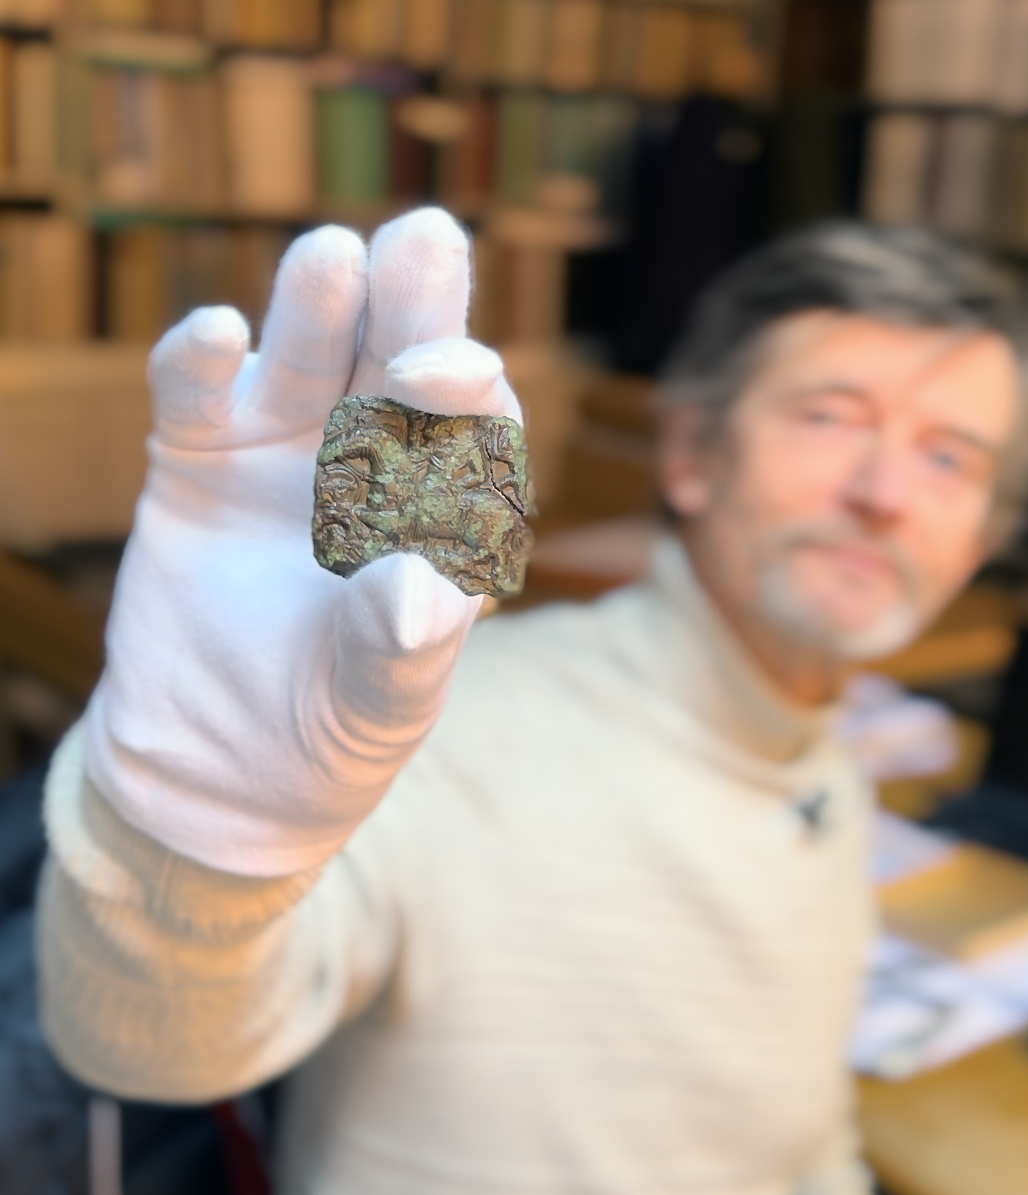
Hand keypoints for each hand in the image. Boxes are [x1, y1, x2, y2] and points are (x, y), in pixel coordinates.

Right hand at [83, 209, 520, 875]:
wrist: (218, 766)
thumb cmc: (329, 732)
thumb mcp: (379, 703)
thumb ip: (403, 649)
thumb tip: (420, 591)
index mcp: (443, 511)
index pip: (476, 436)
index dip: (470, 399)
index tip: (454, 376)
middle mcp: (375, 463)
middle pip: (401, 366)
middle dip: (415, 307)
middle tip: (423, 243)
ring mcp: (285, 450)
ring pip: (309, 355)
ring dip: (320, 305)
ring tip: (332, 257)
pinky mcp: (199, 456)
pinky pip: (199, 391)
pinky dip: (202, 360)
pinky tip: (219, 335)